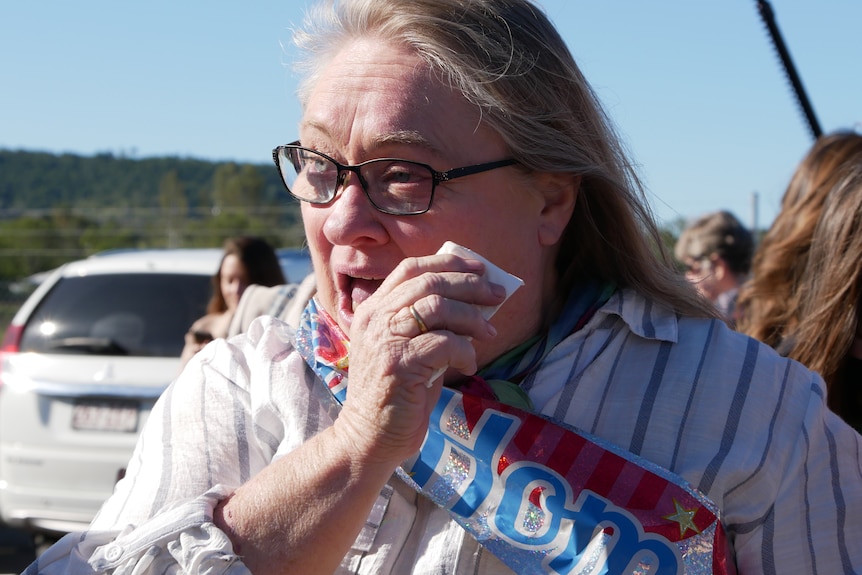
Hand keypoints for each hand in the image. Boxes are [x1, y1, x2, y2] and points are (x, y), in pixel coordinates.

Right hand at [333, 253, 505, 466]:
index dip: (448, 262)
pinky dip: (465, 351)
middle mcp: (375, 318)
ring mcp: (385, 340)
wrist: (369, 436)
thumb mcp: (407, 348)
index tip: (479, 268)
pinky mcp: (399, 364)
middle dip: (471, 285)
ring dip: (472, 317)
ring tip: (489, 332)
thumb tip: (475, 301)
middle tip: (497, 295)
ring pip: (438, 307)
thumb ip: (428, 323)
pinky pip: (444, 343)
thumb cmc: (396, 393)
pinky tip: (469, 364)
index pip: (411, 268)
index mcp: (374, 309)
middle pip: (430, 282)